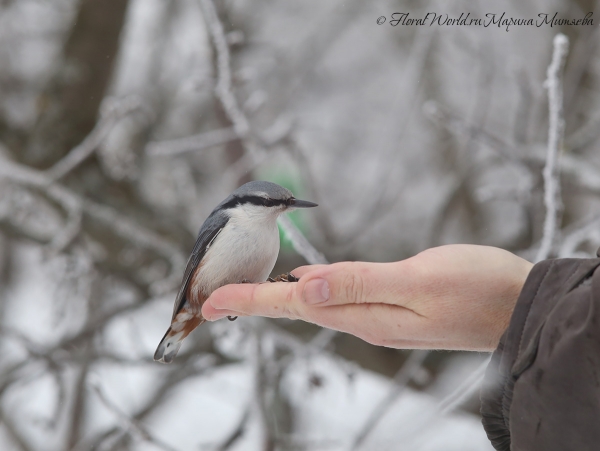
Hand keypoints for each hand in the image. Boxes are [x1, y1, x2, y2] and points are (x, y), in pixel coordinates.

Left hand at [201, 245, 532, 350]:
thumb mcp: (419, 282)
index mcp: (364, 316)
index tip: (210, 302)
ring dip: (278, 296)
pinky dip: (312, 288)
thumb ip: (361, 284)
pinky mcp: (391, 304)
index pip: (294, 306)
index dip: (251, 300)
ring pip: (315, 304)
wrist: (517, 304)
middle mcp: (364, 320)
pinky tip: (306, 279)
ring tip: (247, 290)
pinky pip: (338, 297)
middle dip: (253, 300)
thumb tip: (306, 285)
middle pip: (297, 308)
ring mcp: (378, 315)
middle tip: (213, 297)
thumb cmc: (476, 289)